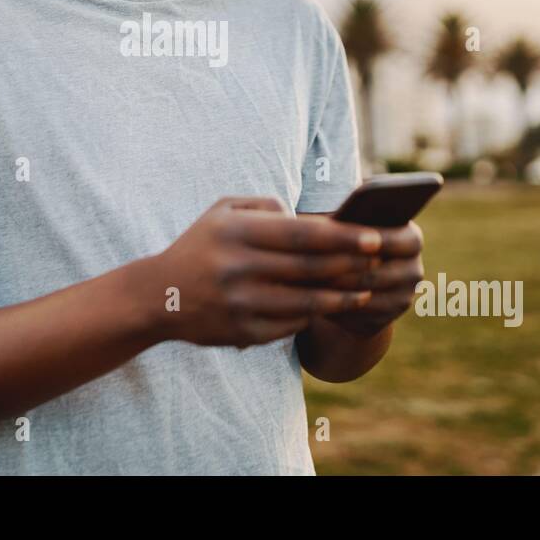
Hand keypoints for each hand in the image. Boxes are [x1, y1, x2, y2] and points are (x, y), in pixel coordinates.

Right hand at [142, 196, 385, 348]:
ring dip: (343, 296)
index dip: (344, 237)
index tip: (374, 236)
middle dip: (352, 264)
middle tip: (379, 261)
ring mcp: (241, 304)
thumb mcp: (223, 211)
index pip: (303, 234)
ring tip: (365, 289)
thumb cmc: (201, 246)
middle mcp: (239, 268)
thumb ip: (266, 206)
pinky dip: (315, 314)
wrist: (159, 296)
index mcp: (237, 232)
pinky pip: (292, 324)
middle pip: (311, 267)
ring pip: (308, 301)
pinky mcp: (244, 332)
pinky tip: (332, 306)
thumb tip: (310, 218)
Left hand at [316, 221, 424, 336]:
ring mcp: (402, 299)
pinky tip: (314, 299)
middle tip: (308, 266)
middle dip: (338, 271)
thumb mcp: (351, 228)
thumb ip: (347, 224)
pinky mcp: (384, 321)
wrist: (356, 277)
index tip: (333, 236)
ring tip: (306, 282)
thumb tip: (327, 225)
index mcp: (411, 240)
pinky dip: (334, 308)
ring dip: (333, 293)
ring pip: (362, 298)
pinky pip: (356, 317)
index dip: (362, 240)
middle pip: (373, 274)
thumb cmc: (350, 241)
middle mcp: (414, 271)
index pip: (391, 240)